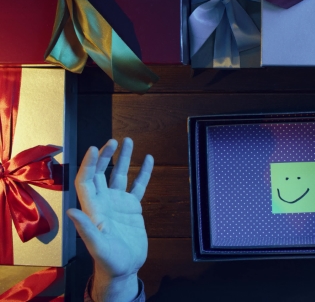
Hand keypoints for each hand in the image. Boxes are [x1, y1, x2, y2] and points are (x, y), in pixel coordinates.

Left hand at [66, 138, 152, 301]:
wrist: (125, 268)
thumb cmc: (109, 261)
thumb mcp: (97, 247)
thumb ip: (86, 228)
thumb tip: (71, 210)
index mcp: (93, 208)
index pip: (87, 180)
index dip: (89, 164)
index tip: (95, 148)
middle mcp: (104, 202)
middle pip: (102, 173)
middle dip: (105, 156)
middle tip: (113, 141)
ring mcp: (119, 203)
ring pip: (120, 175)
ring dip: (123, 159)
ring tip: (128, 141)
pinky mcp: (132, 208)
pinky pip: (138, 186)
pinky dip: (144, 173)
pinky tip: (149, 160)